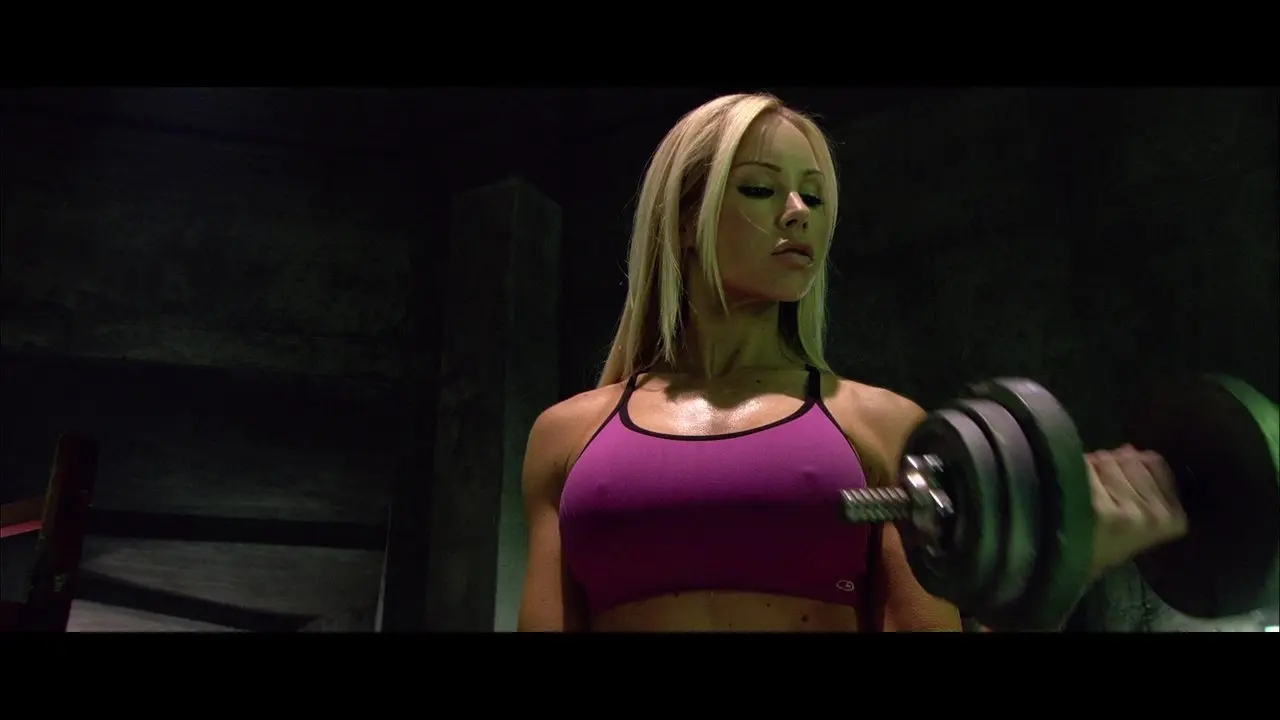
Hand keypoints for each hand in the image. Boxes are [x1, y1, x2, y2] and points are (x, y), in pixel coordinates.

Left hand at [1086, 444, 1188, 578]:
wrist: (1077, 564)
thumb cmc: (1109, 536)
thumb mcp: (1140, 513)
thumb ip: (1144, 479)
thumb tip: (1130, 449)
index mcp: (1175, 517)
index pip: (1155, 462)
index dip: (1133, 461)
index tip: (1121, 478)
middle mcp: (1157, 516)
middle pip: (1130, 459)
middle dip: (1111, 462)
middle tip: (1098, 485)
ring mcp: (1130, 513)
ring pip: (1108, 461)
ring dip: (1092, 466)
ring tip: (1086, 487)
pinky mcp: (1102, 511)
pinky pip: (1088, 471)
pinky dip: (1077, 472)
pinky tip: (1074, 488)